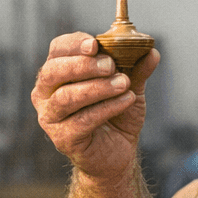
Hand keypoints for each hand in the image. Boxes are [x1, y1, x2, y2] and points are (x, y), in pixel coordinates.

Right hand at [31, 32, 159, 182]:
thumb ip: (137, 70)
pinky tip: (126, 100)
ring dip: (97, 88)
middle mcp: (45, 94)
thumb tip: (152, 52)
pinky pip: (83, 120)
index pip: (57, 50)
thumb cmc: (116, 115)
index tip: (95, 44)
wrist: (117, 153)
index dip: (74, 44)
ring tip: (123, 83)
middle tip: (110, 65)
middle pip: (52, 72)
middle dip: (82, 65)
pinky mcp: (63, 139)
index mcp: (57, 73)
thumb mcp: (128, 87)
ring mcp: (50, 118)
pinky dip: (107, 108)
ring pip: (66, 97)